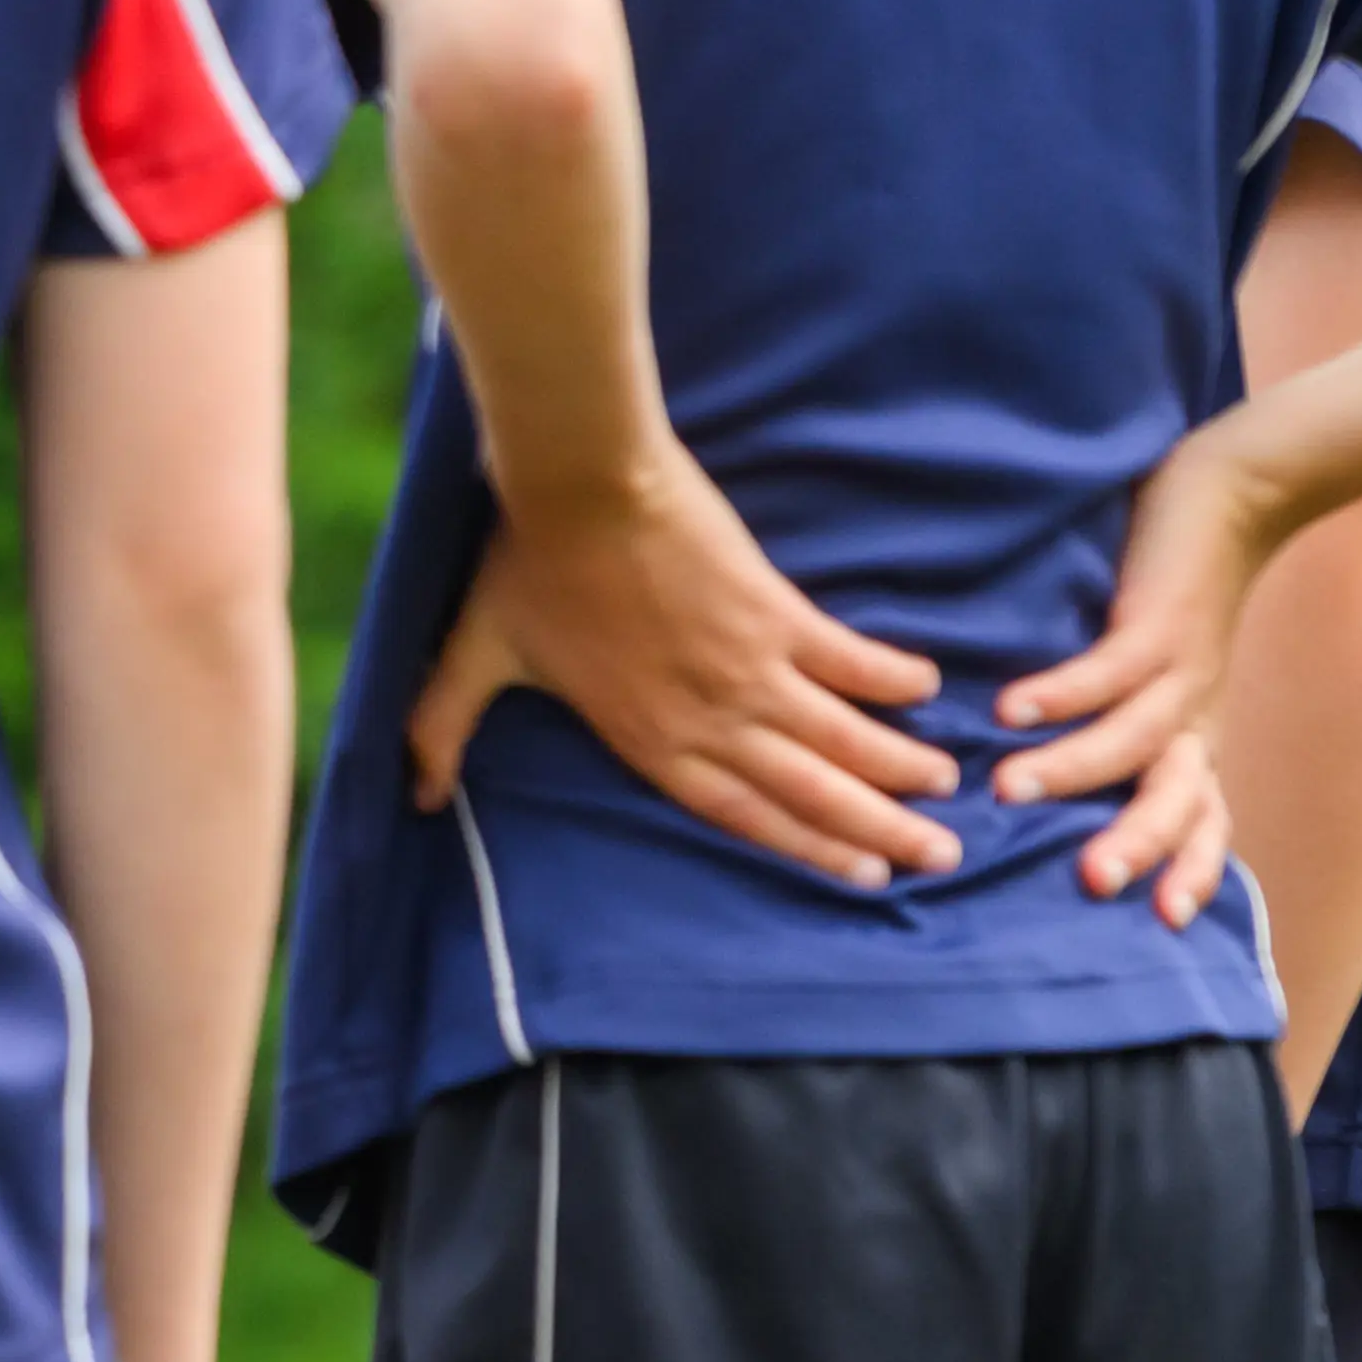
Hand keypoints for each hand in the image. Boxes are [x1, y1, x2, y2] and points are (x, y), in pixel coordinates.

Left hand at [408, 444, 960, 881]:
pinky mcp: (775, 611)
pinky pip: (847, 658)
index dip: (803, 846)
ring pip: (841, 735)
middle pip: (809, 789)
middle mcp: (708, 718)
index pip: (739, 812)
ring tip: (949, 793)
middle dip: (877, 830)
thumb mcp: (474, 656)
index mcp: (647, 738)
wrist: (576, 484)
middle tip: (938, 858)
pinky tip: (928, 694)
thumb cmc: (525, 567)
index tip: (859, 878)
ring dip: (897, 767)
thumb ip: (442, 727)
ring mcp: (748, 668)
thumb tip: (413, 795)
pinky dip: (889, 677)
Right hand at [993, 411, 1297, 924]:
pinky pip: (1108, 669)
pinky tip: (1011, 707)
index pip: (1204, 821)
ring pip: (1133, 740)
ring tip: (1008, 789)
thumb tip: (1041, 782)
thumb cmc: (1175, 589)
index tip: (1165, 921)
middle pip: (1175, 799)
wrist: (1238, 495)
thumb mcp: (1158, 676)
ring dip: (1074, 769)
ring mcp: (1180, 671)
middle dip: (1137, 842)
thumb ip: (1119, 727)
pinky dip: (1061, 692)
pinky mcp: (1158, 620)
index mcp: (1195, 737)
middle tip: (1091, 882)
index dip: (1193, 870)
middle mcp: (1194, 716)